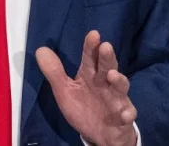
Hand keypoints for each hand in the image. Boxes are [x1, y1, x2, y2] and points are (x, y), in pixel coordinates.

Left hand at [37, 30, 137, 145]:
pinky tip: (124, 114)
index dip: (91, 46)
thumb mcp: (65, 91)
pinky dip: (127, 113)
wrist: (100, 134)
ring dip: (119, 80)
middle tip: (105, 46)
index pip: (90, 57)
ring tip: (112, 75)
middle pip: (107, 67)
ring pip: (120, 87)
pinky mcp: (124, 115)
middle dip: (107, 57)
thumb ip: (54, 72)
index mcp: (90, 75)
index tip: (93, 34)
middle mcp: (105, 83)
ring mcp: (116, 99)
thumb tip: (40, 49)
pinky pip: (128, 113)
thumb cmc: (84, 107)